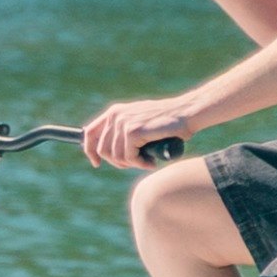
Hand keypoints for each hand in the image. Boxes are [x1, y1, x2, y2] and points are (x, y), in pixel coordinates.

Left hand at [82, 97, 196, 169]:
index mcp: (114, 112)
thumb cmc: (167, 122)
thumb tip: (109, 154)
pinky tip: (152, 161)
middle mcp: (115, 115)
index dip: (90, 151)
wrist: (187, 113)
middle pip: (102, 150)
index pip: (89, 133)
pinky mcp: (133, 131)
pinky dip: (141, 163)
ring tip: (148, 161)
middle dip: (119, 162)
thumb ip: (124, 133)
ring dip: (133, 164)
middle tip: (137, 163)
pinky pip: (129, 157)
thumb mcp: (139, 123)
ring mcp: (123, 122)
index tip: (96, 163)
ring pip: (116, 157)